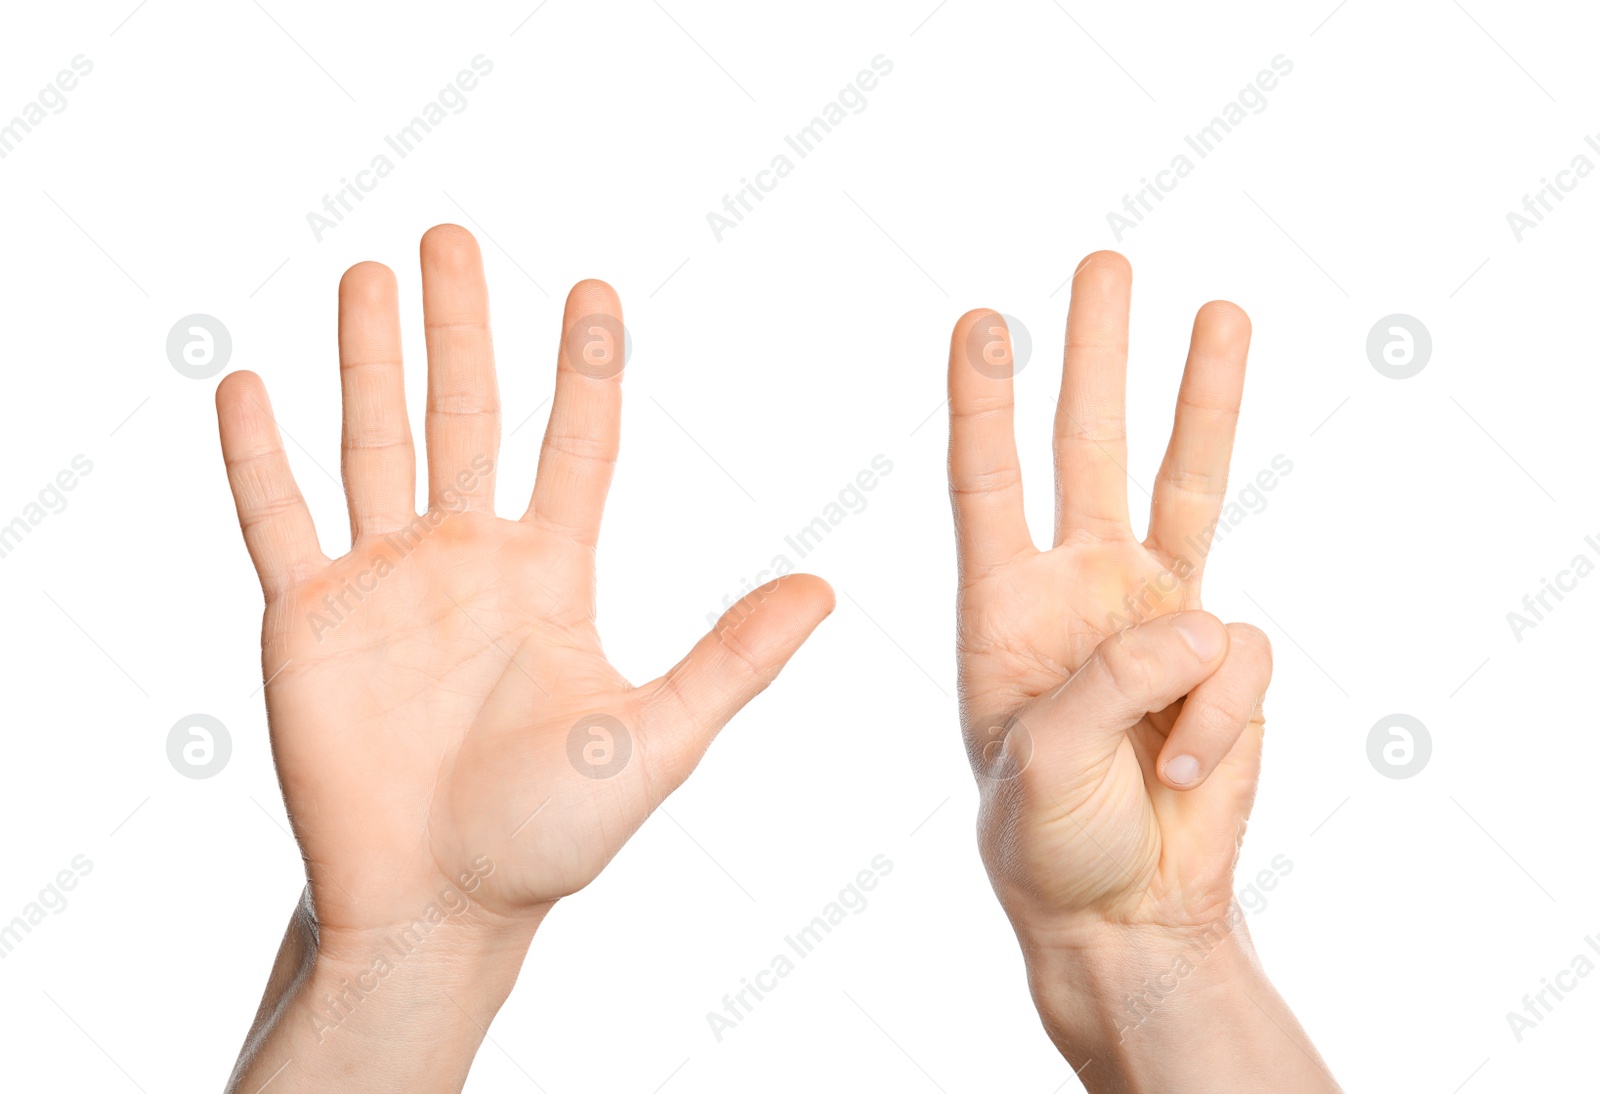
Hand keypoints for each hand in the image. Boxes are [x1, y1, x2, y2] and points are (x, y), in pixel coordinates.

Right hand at [218, 225, 831, 1089]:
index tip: (595, 288)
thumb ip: (733, 658)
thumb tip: (829, 588)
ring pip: (372, 443)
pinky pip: (278, 520)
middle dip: (461, 327)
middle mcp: (468, 560)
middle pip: (465, 416)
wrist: (437, 909)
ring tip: (368, 274)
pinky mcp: (307, 621)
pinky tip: (247, 385)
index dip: (585, 368)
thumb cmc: (549, 836)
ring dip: (367, 360)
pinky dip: (259, 457)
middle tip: (453, 237)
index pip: (576, 446)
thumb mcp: (656, 738)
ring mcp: (383, 583)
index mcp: (550, 575)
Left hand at [947, 252, 1332, 1088]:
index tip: (978, 321)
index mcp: (1002, 610)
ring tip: (1220, 309)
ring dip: (1201, 396)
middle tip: (1099, 264)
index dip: (982, 406)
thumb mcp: (1038, 764)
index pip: (987, 488)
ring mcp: (1156, 615)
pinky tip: (1186, 775)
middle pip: (1087, 449)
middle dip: (1093, 357)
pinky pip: (1237, 655)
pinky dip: (1218, 720)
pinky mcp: (1222, 660)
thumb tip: (1199, 621)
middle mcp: (1079, 591)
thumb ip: (1109, 684)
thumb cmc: (1046, 841)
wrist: (1124, 910)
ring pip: (1185, 483)